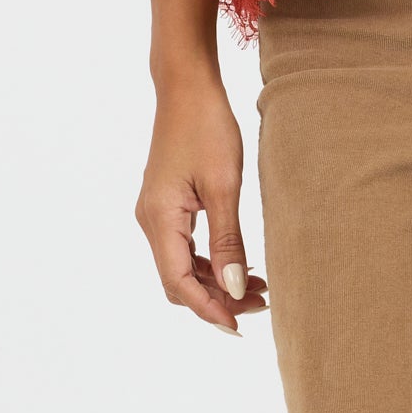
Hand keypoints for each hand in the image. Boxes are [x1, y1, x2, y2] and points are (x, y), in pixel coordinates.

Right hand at [135, 71, 268, 333]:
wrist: (187, 85)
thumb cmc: (207, 127)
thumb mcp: (224, 185)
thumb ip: (228, 240)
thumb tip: (235, 289)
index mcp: (160, 220)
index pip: (179, 284)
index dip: (209, 309)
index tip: (240, 327)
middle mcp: (150, 221)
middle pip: (178, 280)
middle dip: (216, 298)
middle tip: (260, 303)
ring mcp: (155, 212)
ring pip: (181, 264)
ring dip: (215, 279)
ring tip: (258, 286)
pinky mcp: (166, 202)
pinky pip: (183, 245)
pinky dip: (208, 259)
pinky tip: (238, 260)